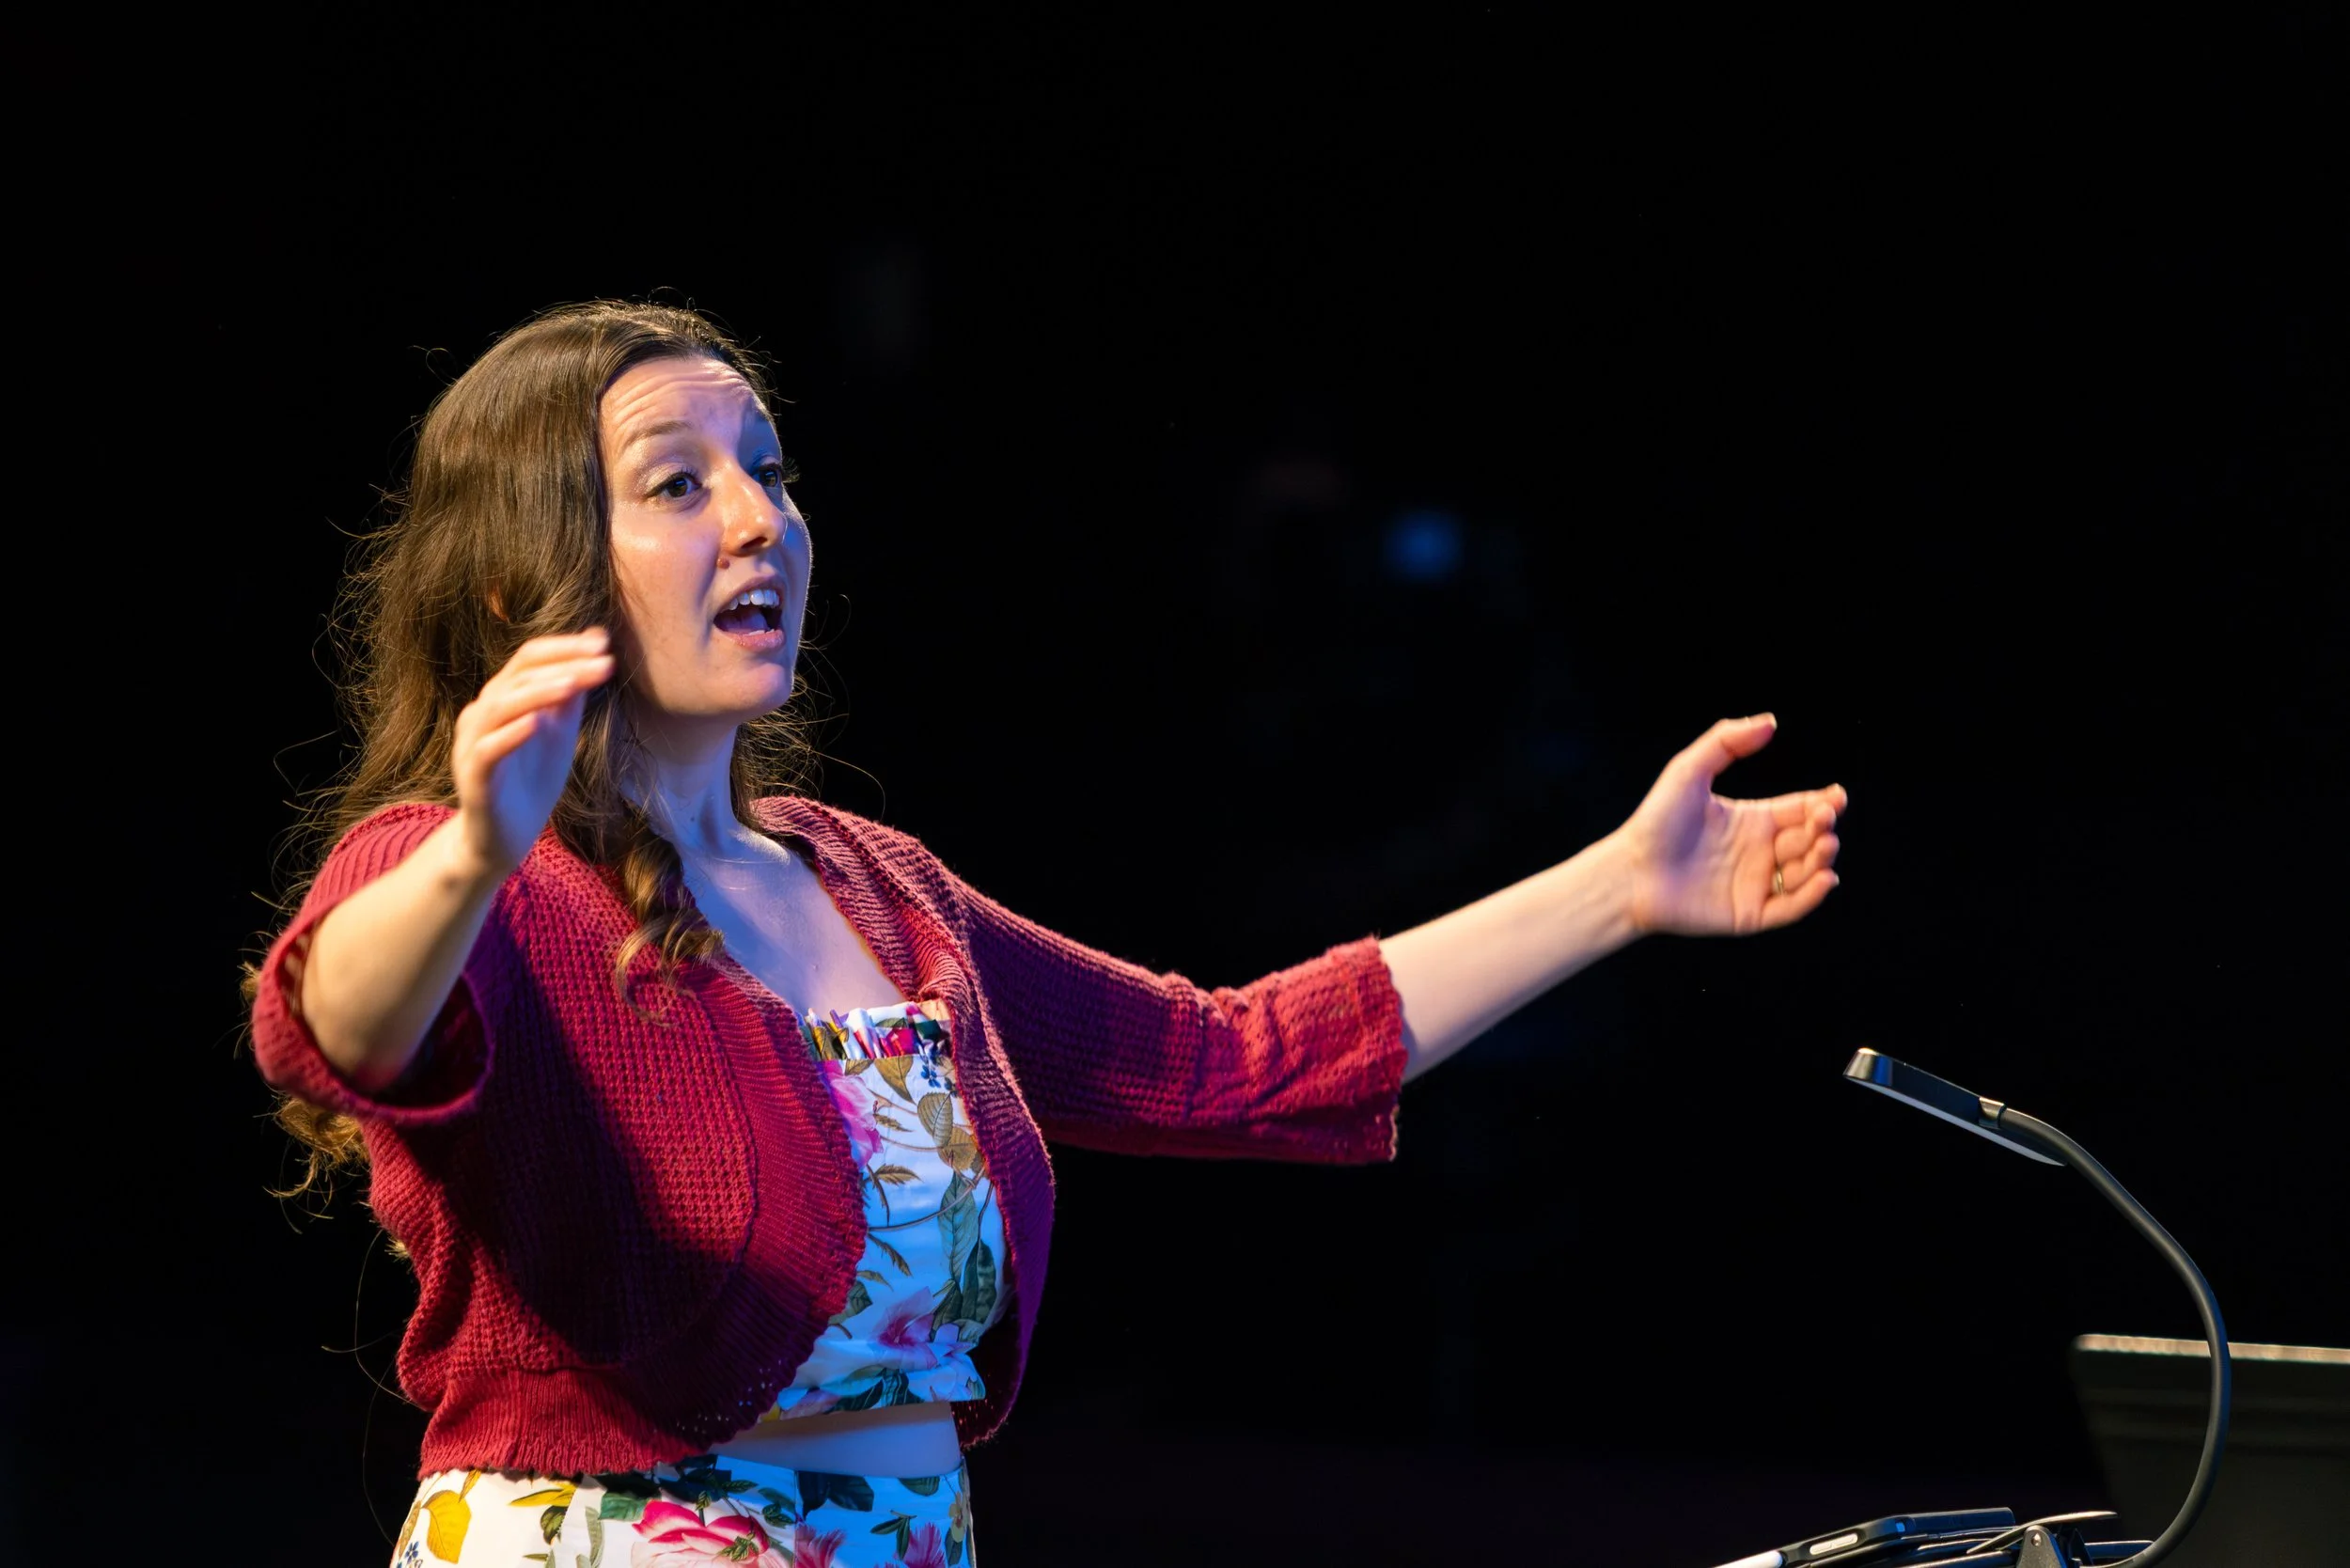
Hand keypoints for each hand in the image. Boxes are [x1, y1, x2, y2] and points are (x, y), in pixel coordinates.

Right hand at [451, 629, 614, 874]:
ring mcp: (474, 744)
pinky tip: (536, 724)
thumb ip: (573, 691)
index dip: (565, 648)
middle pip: (518, 676)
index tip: (604, 644)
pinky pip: (487, 750)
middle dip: (563, 666)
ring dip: (536, 692)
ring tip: (571, 684)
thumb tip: (597, 643)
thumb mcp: (560, 729)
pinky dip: (510, 734)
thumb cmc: (533, 778)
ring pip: (498, 707)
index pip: (529, 658)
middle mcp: (482, 714)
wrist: (507, 836)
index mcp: (503, 698)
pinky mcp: (474, 778)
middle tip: (603, 662)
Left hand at [1615, 714, 1845, 935]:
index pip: (1800, 810)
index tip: (1837, 796)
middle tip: (1824, 820)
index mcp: (1752, 820)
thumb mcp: (1688, 770)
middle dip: (1824, 829)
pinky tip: (1824, 878)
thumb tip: (1770, 722)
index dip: (1823, 804)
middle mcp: (1759, 852)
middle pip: (1808, 839)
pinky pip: (1790, 907)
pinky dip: (1811, 896)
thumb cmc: (1655, 821)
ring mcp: (1756, 884)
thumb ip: (1727, 742)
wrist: (1630, 871)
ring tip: (1823, 844)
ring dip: (1822, 859)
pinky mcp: (1750, 914)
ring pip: (1806, 873)